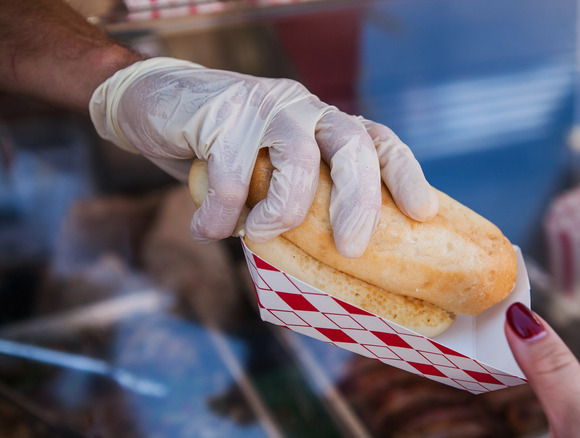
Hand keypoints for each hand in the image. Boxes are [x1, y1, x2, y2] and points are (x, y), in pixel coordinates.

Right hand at [89, 57, 437, 256]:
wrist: (152, 105)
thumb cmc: (221, 153)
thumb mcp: (268, 174)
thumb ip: (296, 202)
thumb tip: (328, 270)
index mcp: (326, 125)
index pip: (379, 142)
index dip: (405, 175)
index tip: (423, 213)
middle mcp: (306, 110)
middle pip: (353, 146)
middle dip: (359, 201)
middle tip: (351, 248)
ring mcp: (268, 106)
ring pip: (299, 160)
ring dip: (282, 211)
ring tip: (259, 235)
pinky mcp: (225, 111)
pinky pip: (232, 174)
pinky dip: (220, 212)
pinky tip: (207, 229)